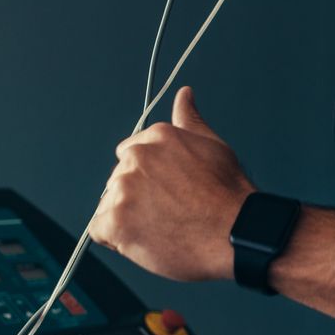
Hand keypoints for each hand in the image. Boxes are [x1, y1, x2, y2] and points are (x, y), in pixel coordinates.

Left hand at [90, 86, 255, 282]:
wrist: (235, 234)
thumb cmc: (228, 195)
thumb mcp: (212, 146)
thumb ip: (189, 120)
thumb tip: (184, 94)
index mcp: (157, 137)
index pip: (130, 154)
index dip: (147, 179)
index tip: (166, 192)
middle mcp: (137, 157)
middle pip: (118, 180)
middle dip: (136, 198)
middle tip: (169, 213)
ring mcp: (124, 189)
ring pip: (109, 205)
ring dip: (127, 219)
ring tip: (162, 228)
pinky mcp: (116, 221)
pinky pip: (100, 230)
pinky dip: (117, 239)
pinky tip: (145, 240)